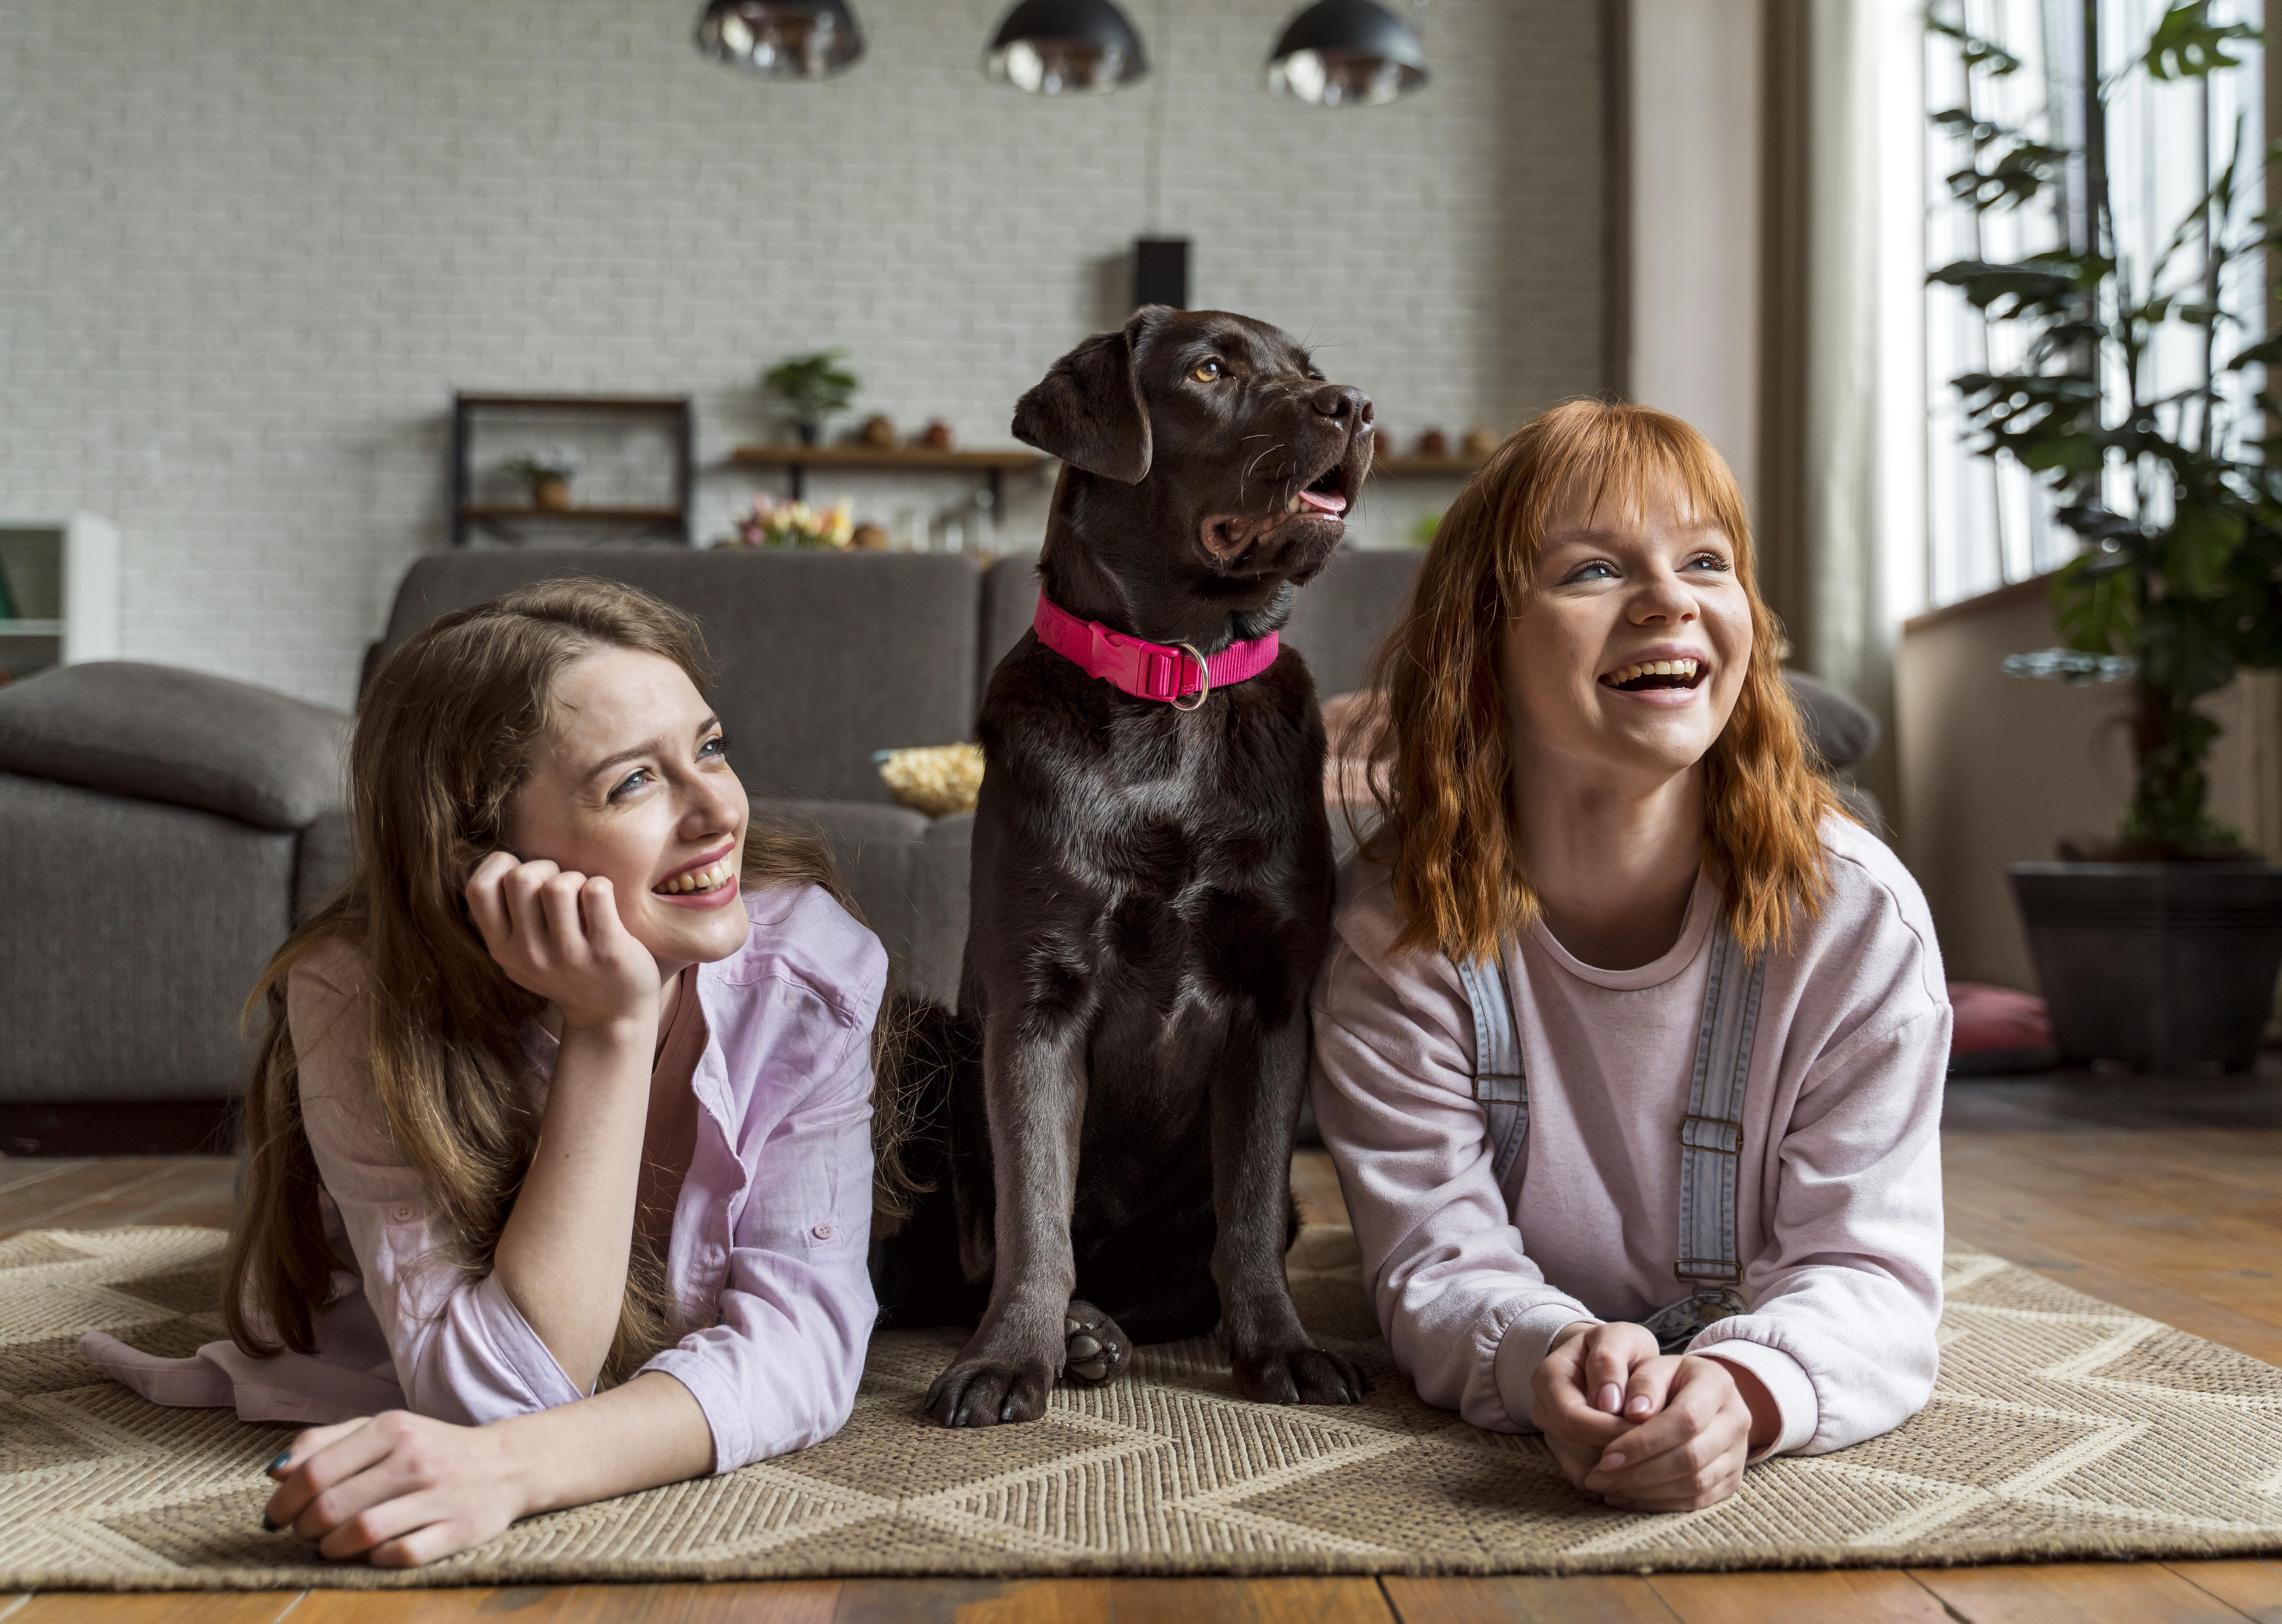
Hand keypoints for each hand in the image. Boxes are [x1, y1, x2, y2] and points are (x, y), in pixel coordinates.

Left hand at [262, 1411, 526, 1566]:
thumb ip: (326, 1442)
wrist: (506, 1464)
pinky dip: (374, 1559)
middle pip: (331, 1507)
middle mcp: (415, 1458)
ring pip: (361, 1533)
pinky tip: (371, 1553)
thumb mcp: (382, 1430)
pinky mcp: (457, 1530)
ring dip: (331, 1548)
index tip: (277, 1516)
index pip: (314, 1472)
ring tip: (330, 1546)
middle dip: (305, 1529)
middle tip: (306, 1533)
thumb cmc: (430, 1449)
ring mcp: (439, 1495)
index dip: (284, 1502)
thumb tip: (275, 1471)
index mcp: (392, 1427)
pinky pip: (399, 1554)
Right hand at [465, 852, 658, 1032]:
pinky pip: (596, 891)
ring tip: (584, 896)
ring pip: (559, 885)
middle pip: (521, 878)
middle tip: (561, 886)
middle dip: (545, 867)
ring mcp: (567, 954)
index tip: (521, 871)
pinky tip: (605, 903)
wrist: (611, 1017)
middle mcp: (528, 954)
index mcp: (502, 949)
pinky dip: (602, 886)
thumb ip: (502, 919)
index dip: (499, 865)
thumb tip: (477, 857)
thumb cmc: (567, 972)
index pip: (478, 889)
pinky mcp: (605, 951)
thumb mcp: (521, 955)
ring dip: (576, 878)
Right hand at [1531, 1321, 1657, 1490]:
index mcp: (1548, 1378)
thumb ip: (1610, 1362)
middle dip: (1621, 1450)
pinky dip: (1619, 1481)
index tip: (1650, 1428)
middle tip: (1661, 1447)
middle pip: (1578, 1449)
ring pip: (1586, 1470)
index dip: (1611, 1429)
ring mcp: (1553, 1437)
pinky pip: (1591, 1481)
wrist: (1608, 1359)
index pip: (1573, 1419)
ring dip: (1623, 1469)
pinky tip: (1645, 1469)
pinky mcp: (1567, 1458)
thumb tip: (1608, 1404)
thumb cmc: (1618, 1348)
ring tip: (1658, 1457)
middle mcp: (1544, 1411)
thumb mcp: (1619, 1338)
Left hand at [1581, 1353, 1769, 1510]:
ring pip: (1695, 1484)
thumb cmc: (1667, 1380)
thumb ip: (1643, 1383)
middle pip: (1691, 1457)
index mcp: (1718, 1384)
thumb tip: (1633, 1413)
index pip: (1684, 1420)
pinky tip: (1626, 1498)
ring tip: (1607, 1488)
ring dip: (1646, 1492)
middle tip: (1598, 1477)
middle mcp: (1736, 1420)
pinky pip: (1697, 1501)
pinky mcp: (1731, 1480)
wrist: (1700, 1396)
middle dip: (1639, 1472)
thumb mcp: (1653, 1367)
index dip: (1643, 1441)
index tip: (1605, 1454)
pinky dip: (1659, 1503)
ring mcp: (1738, 1454)